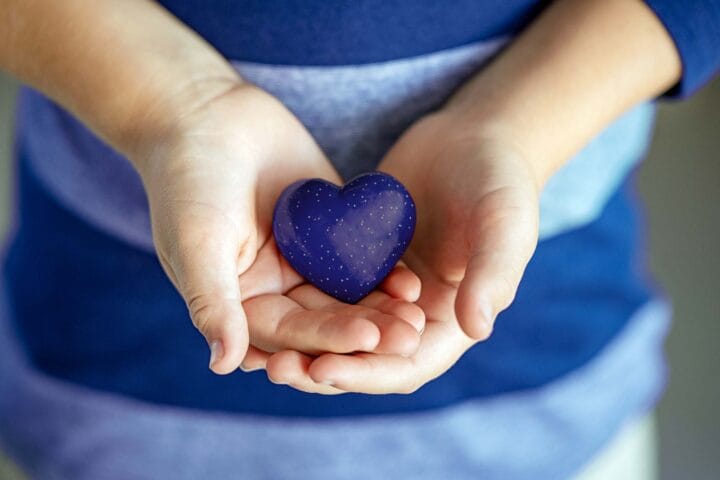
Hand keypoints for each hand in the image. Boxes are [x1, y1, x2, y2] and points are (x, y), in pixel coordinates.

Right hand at [134, 84, 423, 374]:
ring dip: (380, 307)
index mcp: (240, 302)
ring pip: (346, 293)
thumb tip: (223, 366)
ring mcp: (303, 260)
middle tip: (408, 337)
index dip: (327, 337)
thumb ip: (212, 301)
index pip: (287, 331)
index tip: (367, 340)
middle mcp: (274, 288)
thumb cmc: (189, 178)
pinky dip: (382, 270)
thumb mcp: (197, 241)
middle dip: (365, 329)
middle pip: (324, 318)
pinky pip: (357, 255)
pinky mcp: (326, 230)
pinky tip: (411, 282)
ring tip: (417, 317)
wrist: (205, 113)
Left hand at [257, 109, 539, 392]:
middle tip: (275, 368)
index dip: (367, 373)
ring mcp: (387, 290)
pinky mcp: (363, 263)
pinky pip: (329, 289)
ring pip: (341, 328)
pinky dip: (301, 301)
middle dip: (322, 367)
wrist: (472, 137)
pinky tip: (263, 301)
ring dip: (304, 342)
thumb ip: (494, 273)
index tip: (323, 369)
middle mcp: (417, 315)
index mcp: (453, 321)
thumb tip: (476, 329)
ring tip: (260, 350)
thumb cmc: (500, 179)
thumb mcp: (504, 222)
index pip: (408, 365)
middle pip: (366, 357)